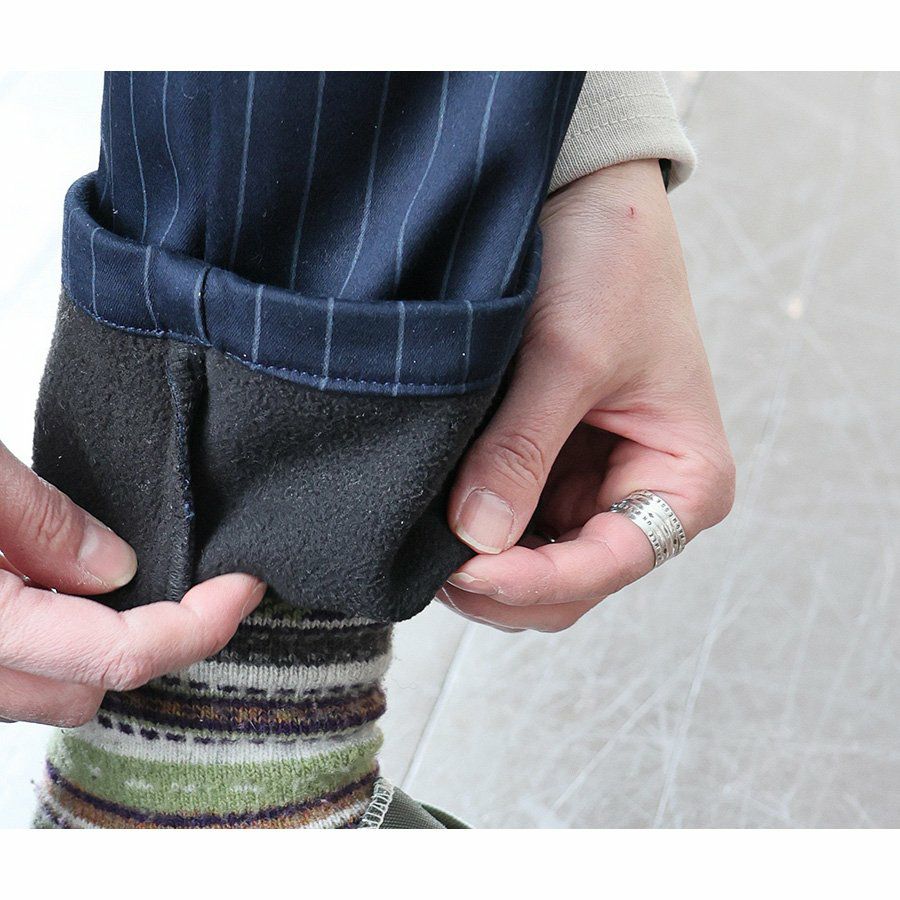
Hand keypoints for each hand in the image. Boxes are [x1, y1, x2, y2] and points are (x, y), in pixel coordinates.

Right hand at [0, 440, 264, 724]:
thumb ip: (42, 522)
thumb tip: (116, 565)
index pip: (118, 653)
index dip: (200, 622)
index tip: (243, 584)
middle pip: (87, 691)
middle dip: (152, 643)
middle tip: (196, 581)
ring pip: (46, 691)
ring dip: (94, 648)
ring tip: (124, 578)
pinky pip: (13, 672)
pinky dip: (51, 642)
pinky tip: (56, 584)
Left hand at [439, 159, 734, 631]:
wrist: (591, 197)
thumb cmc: (611, 262)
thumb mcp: (569, 355)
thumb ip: (522, 452)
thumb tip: (477, 539)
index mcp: (685, 478)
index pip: (607, 563)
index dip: (534, 579)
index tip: (465, 568)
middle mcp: (642, 494)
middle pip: (568, 583)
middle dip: (502, 582)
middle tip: (429, 562)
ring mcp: (592, 485)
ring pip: (532, 563)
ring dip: (481, 562)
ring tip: (422, 539)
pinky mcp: (551, 465)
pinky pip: (509, 523)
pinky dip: (473, 530)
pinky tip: (434, 514)